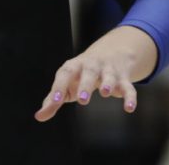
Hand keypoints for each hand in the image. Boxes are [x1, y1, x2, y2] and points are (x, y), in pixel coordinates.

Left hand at [34, 25, 156, 121]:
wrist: (111, 52)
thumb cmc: (82, 74)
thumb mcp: (67, 83)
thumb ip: (54, 99)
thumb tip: (39, 116)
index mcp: (74, 66)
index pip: (65, 74)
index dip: (59, 87)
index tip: (54, 102)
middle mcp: (91, 66)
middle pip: (88, 72)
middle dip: (85, 85)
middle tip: (82, 100)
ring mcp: (108, 70)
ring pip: (109, 75)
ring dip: (108, 83)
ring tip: (104, 93)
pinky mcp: (123, 78)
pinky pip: (128, 87)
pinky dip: (130, 96)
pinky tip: (129, 108)